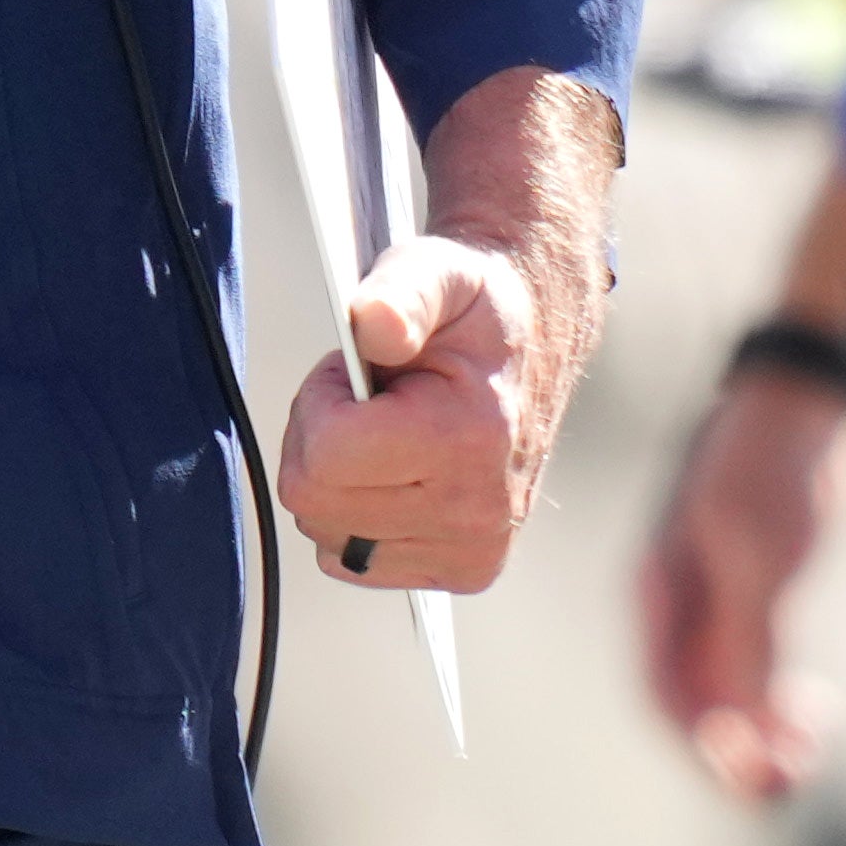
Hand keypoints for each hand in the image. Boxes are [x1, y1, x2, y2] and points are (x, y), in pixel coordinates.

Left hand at [278, 230, 575, 591]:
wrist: (531, 346)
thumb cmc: (469, 310)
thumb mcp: (435, 273)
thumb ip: (401, 293)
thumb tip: (374, 324)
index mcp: (468, 440)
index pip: (324, 457)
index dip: (320, 402)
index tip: (356, 372)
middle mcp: (477, 514)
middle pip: (314, 501)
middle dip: (321, 439)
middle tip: (368, 400)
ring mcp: (472, 553)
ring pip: (325, 533)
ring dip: (336, 478)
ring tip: (383, 432)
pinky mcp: (462, 571)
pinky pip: (351, 558)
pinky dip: (353, 515)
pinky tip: (392, 472)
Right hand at [640, 368, 845, 798]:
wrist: (807, 398)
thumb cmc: (775, 465)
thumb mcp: (760, 550)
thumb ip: (748, 639)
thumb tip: (746, 728)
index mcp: (662, 591)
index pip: (665, 695)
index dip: (706, 746)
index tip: (759, 777)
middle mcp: (680, 603)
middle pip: (692, 703)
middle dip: (735, 753)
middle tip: (791, 783)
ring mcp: (717, 594)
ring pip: (727, 691)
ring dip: (761, 735)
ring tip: (809, 755)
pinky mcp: (757, 586)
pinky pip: (757, 667)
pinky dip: (780, 702)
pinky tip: (817, 710)